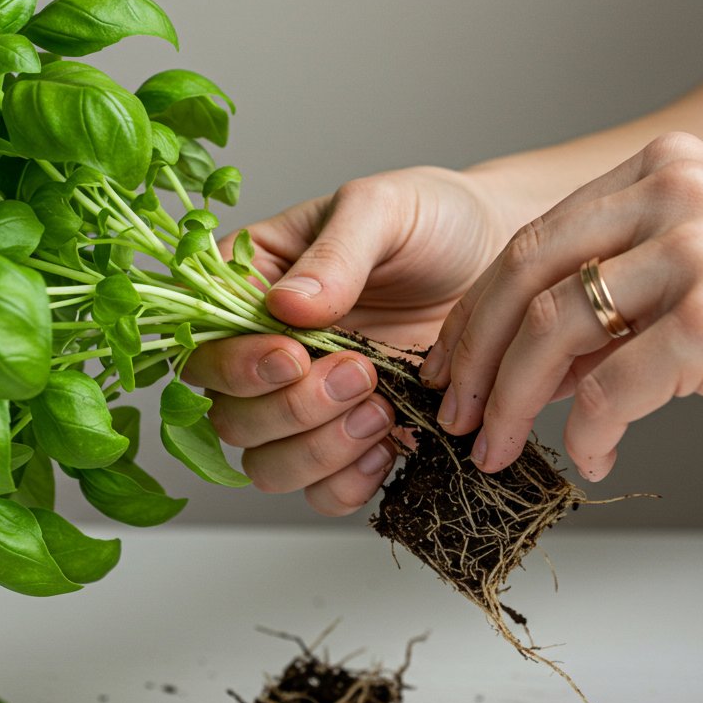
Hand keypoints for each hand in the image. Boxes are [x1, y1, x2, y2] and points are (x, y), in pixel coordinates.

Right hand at [184, 166, 514, 514]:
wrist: (498, 256)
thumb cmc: (434, 221)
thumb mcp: (382, 210)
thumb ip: (334, 256)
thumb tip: (286, 307)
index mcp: (252, 285)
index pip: (204, 344)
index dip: (237, 365)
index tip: (294, 355)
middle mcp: (267, 351)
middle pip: (229, 416)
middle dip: (291, 409)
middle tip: (358, 374)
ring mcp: (308, 403)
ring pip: (266, 465)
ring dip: (318, 451)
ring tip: (382, 409)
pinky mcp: (354, 441)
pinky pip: (322, 493)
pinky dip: (349, 484)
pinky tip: (389, 445)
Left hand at [422, 132, 702, 480]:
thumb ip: (627, 291)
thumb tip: (540, 354)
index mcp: (667, 170)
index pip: (536, 238)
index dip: (481, 310)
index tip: (457, 362)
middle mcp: (675, 196)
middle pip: (524, 274)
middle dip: (474, 355)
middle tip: (456, 412)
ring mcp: (695, 254)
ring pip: (551, 331)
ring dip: (513, 403)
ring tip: (501, 448)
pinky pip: (610, 391)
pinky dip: (590, 434)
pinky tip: (597, 457)